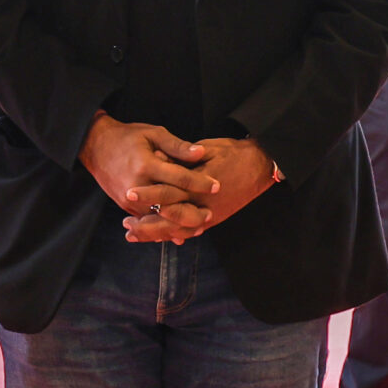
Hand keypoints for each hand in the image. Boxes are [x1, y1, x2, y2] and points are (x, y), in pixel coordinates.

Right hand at [81, 115, 217, 235]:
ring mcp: (129, 199)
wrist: (95, 146)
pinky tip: (179, 230)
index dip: (199, 182)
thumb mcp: (153, 133)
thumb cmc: (128, 137)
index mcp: (146, 165)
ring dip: (179, 223)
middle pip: (170, 203)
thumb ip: (177, 146)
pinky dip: (164, 225)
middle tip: (210, 213)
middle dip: (192, 210)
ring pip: (158, 216)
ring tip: (200, 224)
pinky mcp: (125, 206)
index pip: (179, 177)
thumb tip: (200, 153)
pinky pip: (147, 219)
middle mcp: (137, 185)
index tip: (217, 186)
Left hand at [124, 135, 277, 240]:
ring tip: (134, 235)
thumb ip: (182, 159)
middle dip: (147, 225)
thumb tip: (158, 160)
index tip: (129, 195)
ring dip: (156, 234)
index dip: (149, 194)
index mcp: (200, 184)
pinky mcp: (214, 219)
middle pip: (170, 219)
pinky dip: (174, 236)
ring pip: (179, 231)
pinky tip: (158, 238)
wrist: (261, 165)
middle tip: (126, 227)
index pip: (169, 192)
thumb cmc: (232, 153)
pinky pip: (191, 232)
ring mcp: (211, 215)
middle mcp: (204, 204)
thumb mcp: (206, 149)